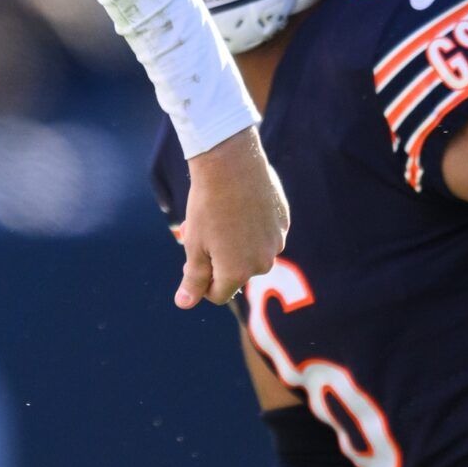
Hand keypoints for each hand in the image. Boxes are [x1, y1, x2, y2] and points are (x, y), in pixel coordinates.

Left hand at [178, 127, 287, 308]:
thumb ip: (193, 279)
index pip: (217, 294)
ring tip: (221, 217)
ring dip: (235, 244)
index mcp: (237, 272)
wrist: (230, 162)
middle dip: (218, 260)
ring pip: (251, 253)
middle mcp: (263, 262)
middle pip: (235, 273)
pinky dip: (251, 227)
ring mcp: (277, 242)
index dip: (201, 281)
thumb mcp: (194, 245)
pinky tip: (239, 206)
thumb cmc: (206, 205)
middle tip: (203, 232)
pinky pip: (264, 234)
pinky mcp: (283, 222)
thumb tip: (184, 304)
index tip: (192, 258)